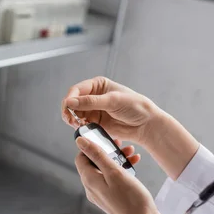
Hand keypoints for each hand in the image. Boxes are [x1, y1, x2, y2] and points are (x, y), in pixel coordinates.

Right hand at [62, 77, 199, 179]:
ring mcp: (93, 110)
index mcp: (98, 85)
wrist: (146, 124)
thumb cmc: (134, 106)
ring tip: (78, 124)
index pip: (77, 90)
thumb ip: (91, 102)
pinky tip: (84, 128)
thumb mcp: (112, 101)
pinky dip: (80, 126)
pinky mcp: (95, 122)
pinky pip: (81, 124)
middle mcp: (93, 96)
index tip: (68, 107)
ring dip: (73, 119)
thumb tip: (70, 102)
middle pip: (72, 102)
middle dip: (69, 110)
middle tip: (70, 119)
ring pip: (74, 114)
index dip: (70, 98)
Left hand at [75, 136, 162, 213]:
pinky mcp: (113, 198)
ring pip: (105, 170)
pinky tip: (135, 165)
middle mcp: (93, 188)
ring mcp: (103, 194)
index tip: (105, 139)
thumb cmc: (130, 199)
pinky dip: (122, 170)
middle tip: (122, 145)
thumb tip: (80, 141)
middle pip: (94, 163)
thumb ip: (97, 155)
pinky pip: (114, 179)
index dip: (91, 146)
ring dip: (117, 159)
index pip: (81, 158)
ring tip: (132, 154)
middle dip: (108, 151)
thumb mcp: (114, 172)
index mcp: (89, 180)